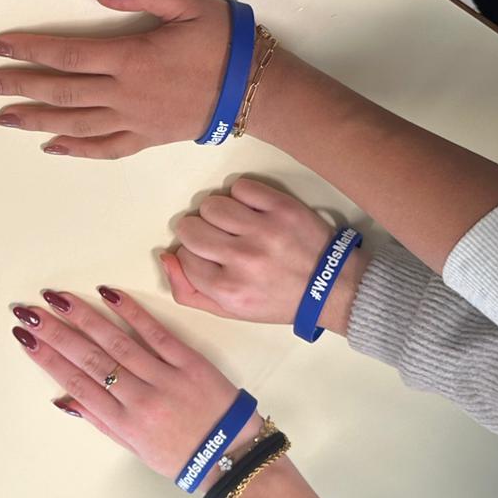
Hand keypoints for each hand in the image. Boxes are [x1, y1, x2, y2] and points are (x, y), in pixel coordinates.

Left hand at [0, 0, 233, 158]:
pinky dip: (74, 148)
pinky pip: (104, 148)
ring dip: (33, 119)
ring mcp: (133, 120)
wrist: (258, 87)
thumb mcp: (186, 2)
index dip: (24, 50)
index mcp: (129, 57)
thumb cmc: (223, 39)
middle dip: (14, 86)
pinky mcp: (146, 138)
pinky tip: (49, 145)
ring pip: (72, 123)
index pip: (64, 55)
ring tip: (0, 116)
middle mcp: (123, 93)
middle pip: (58, 91)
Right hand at [9, 286, 260, 490]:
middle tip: (28, 311)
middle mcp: (140, 399)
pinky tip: (108, 294)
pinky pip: (156, 333)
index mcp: (124, 423)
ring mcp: (165, 378)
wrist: (232, 457)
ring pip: (116, 342)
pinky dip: (131, 312)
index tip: (26, 338)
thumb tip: (64, 399)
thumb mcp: (136, 449)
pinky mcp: (190, 362)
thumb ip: (100, 421)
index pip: (77, 383)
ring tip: (56, 298)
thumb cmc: (183, 456)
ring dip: (82, 316)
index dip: (47, 358)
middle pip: (89, 359)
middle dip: (54, 332)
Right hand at [160, 178, 364, 334]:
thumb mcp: (230, 311)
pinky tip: (251, 211)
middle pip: (190, 228)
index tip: (209, 259)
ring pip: (211, 204)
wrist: (331, 287)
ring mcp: (264, 231)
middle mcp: (244, 260)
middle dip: (197, 232)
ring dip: (217, 213)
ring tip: (234, 224)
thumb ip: (188, 291)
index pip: (183, 256)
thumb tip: (166, 255)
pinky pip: (240, 186)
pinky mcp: (282, 208)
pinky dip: (241, 196)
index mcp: (229, 290)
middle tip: (217, 239)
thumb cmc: (278, 300)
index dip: (192, 256)